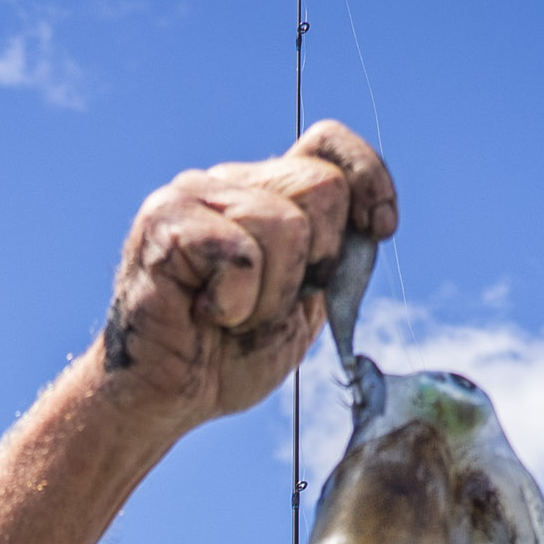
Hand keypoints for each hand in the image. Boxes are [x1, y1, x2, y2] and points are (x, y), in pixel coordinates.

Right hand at [96, 121, 398, 428]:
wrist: (163, 399)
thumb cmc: (226, 355)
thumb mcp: (306, 307)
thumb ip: (336, 261)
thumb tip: (370, 223)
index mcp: (264, 194)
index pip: (327, 144)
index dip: (367, 175)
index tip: (380, 228)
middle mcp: (228, 182)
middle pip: (321, 186)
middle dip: (315, 263)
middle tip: (267, 303)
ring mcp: (192, 195)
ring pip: (285, 224)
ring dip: (270, 295)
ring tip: (229, 316)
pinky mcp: (164, 223)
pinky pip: (239, 255)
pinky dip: (234, 303)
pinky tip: (202, 314)